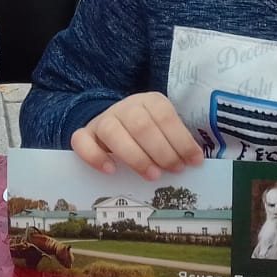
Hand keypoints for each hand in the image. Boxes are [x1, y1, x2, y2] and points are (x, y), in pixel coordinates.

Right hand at [71, 92, 203, 180]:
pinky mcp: (85, 134)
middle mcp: (125, 107)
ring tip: (152, 175)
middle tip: (173, 170)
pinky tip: (111, 170)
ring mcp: (103, 119)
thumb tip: (194, 161)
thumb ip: (176, 142)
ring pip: (112, 132)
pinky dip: (95, 156)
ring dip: (135, 156)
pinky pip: (82, 141)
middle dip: (161, 151)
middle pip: (141, 125)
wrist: (116, 124)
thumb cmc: (147, 133)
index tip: (193, 161)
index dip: (181, 140)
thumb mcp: (165, 130)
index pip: (165, 116)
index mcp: (150, 101)